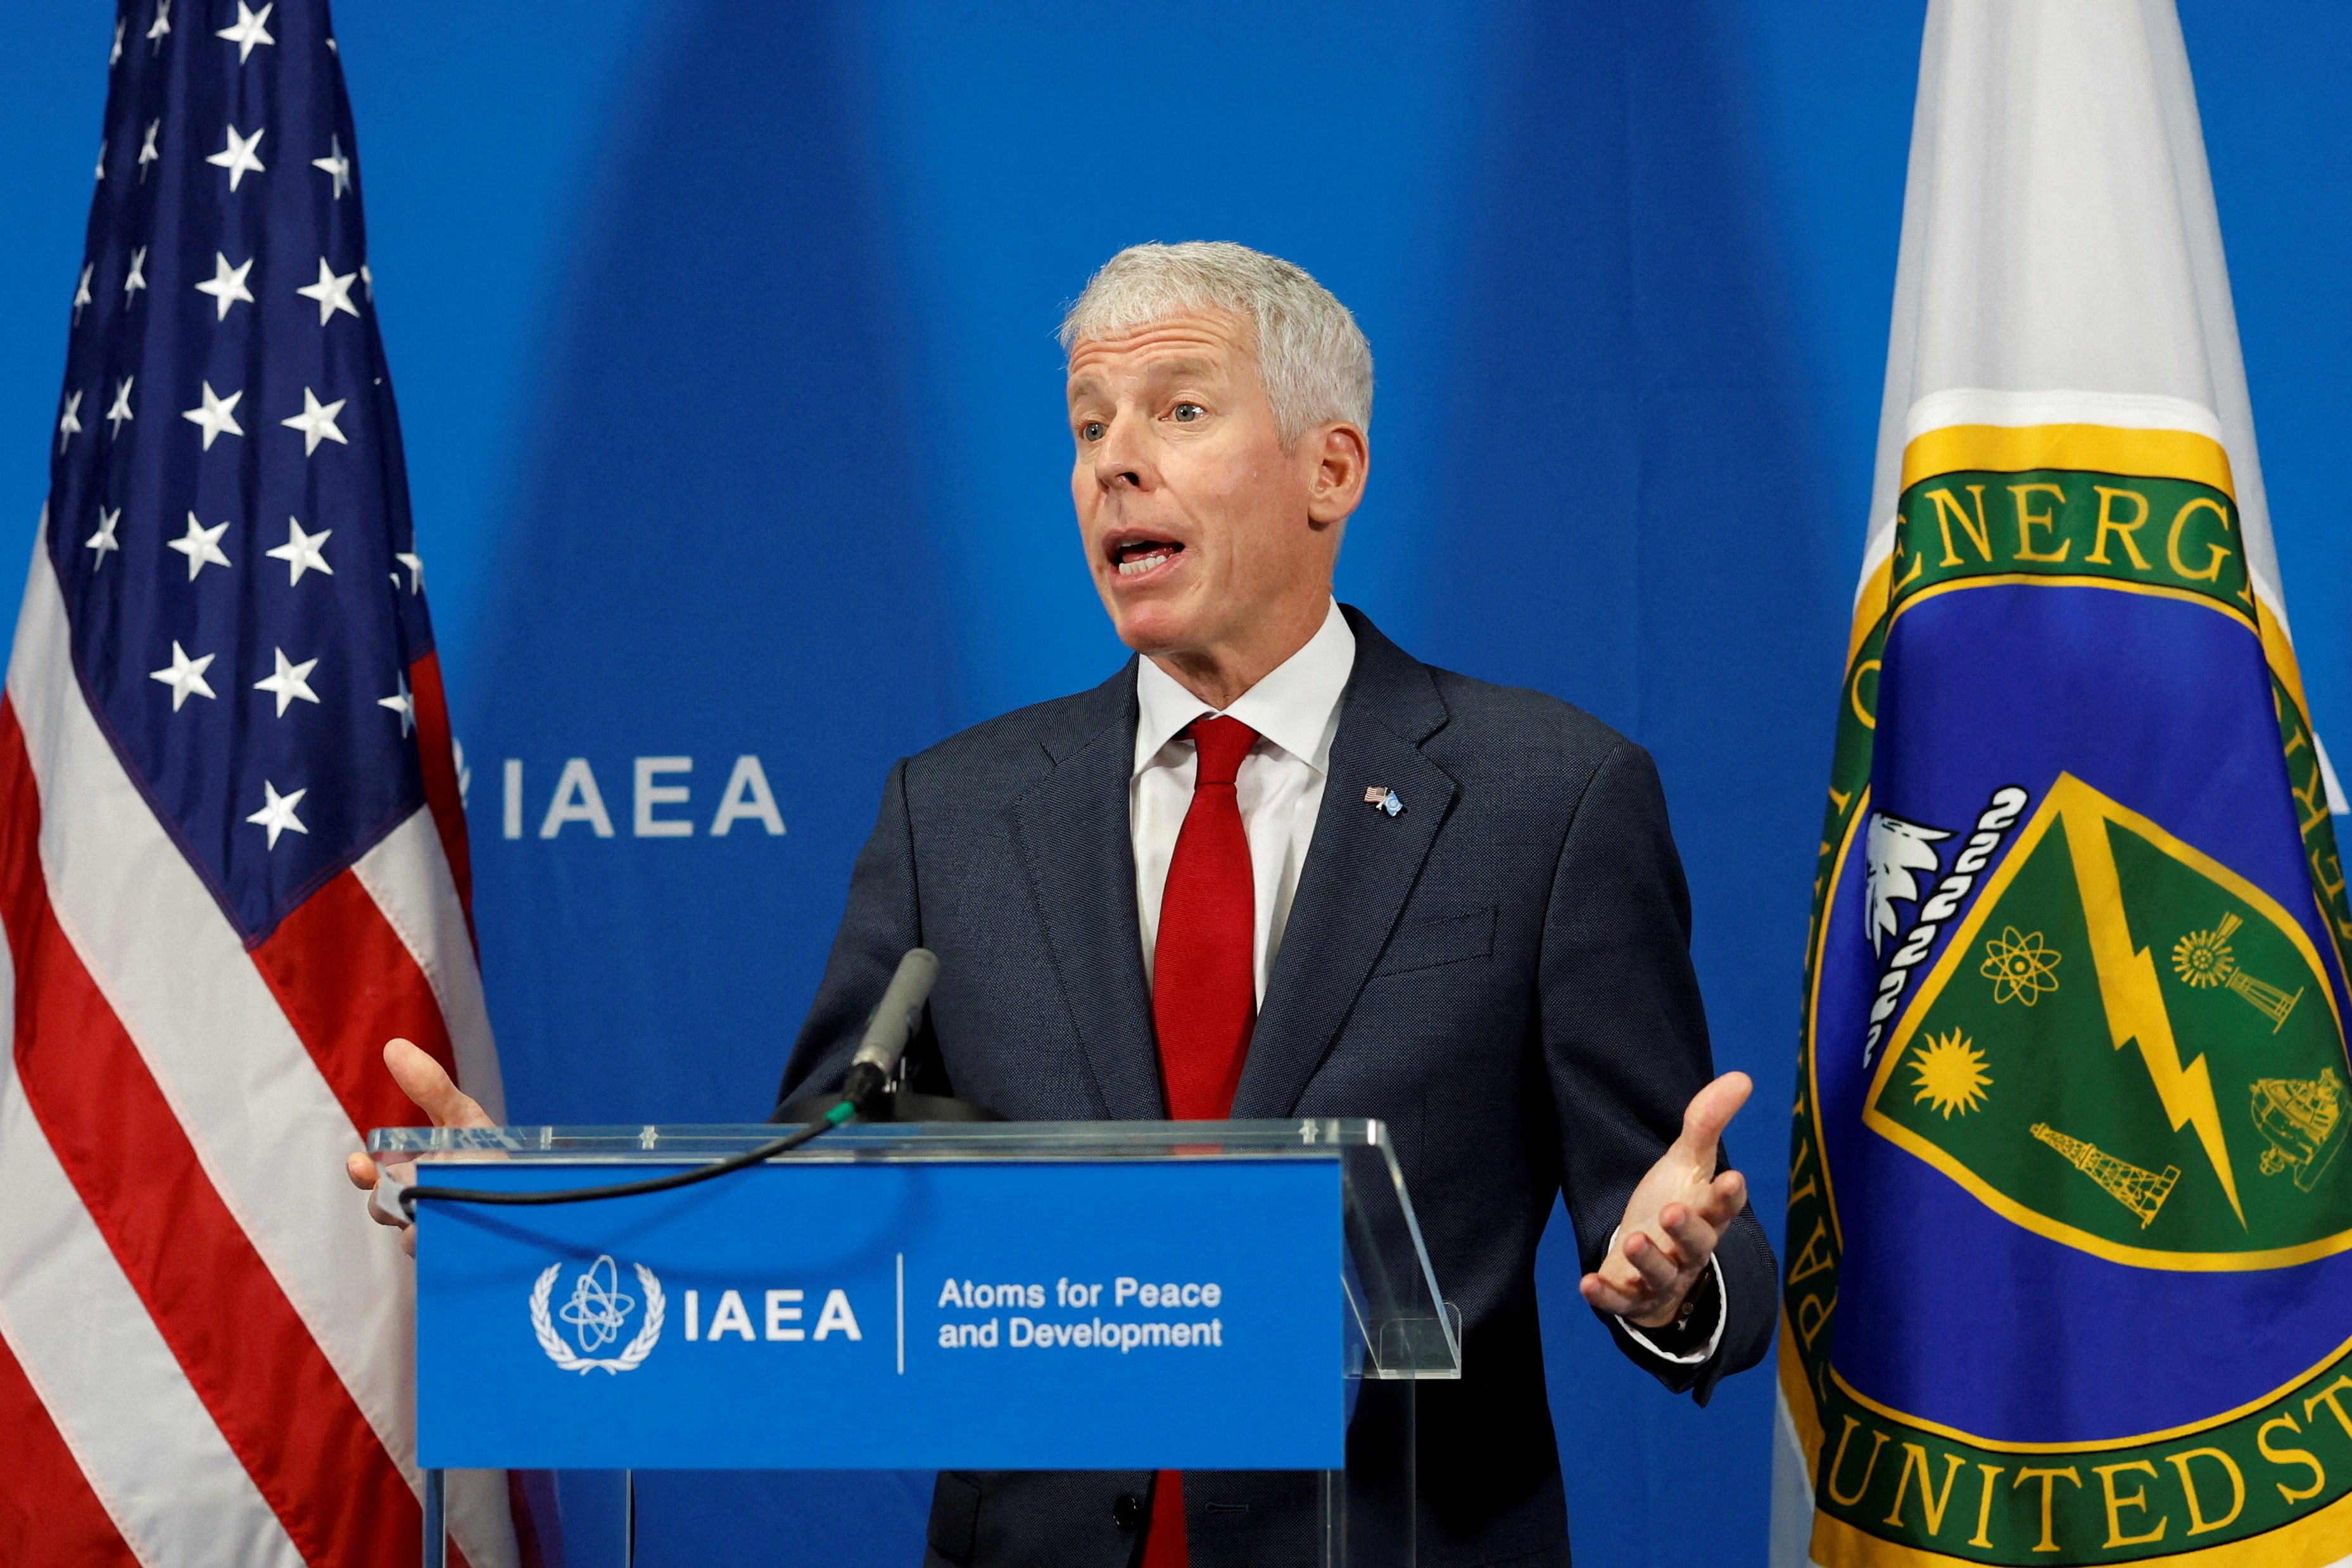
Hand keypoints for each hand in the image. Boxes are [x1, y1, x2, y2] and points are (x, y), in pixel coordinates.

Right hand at [343, 1038, 493, 1256]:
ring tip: (446, 1209)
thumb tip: (393, 1045)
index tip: (357, 1163)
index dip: (364, 1174)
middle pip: (386, 1210)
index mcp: (414, 1176)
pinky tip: (460, 1232)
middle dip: (390, 1201)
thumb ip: (431, 1088)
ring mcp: (435, 1236)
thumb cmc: (491, 1158)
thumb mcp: (464, 1120)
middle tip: (406, 1192)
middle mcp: (419, 1207)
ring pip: (410, 1236)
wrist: (536, 1205)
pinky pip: (439, 1257)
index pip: (376, 1180)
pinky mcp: (453, 1260)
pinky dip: (448, 1242)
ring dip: (422, 1223)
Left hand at [1579, 1071, 1751, 1329]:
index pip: (1724, 1207)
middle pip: (1697, 1244)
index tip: (1732, 1177)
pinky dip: (1607, 1296)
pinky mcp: (1633, 1297)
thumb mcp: (1687, 1162)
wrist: (1650, 1263)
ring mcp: (1663, 1277)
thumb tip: (1742, 1077)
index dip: (1728, 1195)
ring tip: (1632, 1238)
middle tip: (1672, 1210)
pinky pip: (1622, 1300)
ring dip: (1648, 1259)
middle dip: (1687, 1230)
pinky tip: (1587, 1283)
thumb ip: (1707, 1123)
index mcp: (1707, 1216)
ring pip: (1662, 1273)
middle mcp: (1690, 1251)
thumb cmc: (1674, 1205)